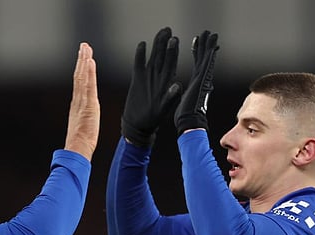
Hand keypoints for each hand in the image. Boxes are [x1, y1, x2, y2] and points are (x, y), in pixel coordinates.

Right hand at [64, 42, 99, 159]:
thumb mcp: (83, 127)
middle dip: (81, 60)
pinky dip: (88, 72)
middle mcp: (78, 100)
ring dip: (84, 61)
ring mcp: (82, 101)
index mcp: (77, 104)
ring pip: (82, 77)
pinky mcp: (88, 104)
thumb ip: (83, 119)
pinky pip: (88, 84)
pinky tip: (89, 61)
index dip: (81, 69)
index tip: (83, 57)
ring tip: (86, 48)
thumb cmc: (81, 142)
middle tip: (83, 45)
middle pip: (79, 76)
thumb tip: (83, 119)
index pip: (79, 83)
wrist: (78, 148)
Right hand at [122, 27, 181, 146]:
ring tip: (160, 32)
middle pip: (162, 57)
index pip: (170, 63)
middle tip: (168, 30)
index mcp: (165, 83)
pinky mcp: (137, 80)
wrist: (138, 126)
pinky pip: (138, 64)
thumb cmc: (152, 119)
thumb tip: (177, 86)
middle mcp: (157, 78)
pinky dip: (140, 55)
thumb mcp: (163, 109)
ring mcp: (147, 78)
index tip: (174, 39)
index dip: (172, 52)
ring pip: (152, 58)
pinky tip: (142, 44)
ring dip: (156, 45)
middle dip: (165, 43)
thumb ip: (170, 97)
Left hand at [174, 30, 218, 133]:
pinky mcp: (203, 80)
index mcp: (196, 84)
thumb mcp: (183, 101)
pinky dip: (210, 53)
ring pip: (207, 59)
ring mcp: (203, 80)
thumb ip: (186, 94)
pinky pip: (207, 64)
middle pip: (204, 59)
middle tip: (207, 34)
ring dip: (209, 46)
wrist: (189, 122)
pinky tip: (212, 44)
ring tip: (210, 34)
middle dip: (205, 46)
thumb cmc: (185, 117)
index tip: (199, 44)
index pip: (198, 65)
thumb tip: (187, 93)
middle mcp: (202, 80)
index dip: (199, 54)